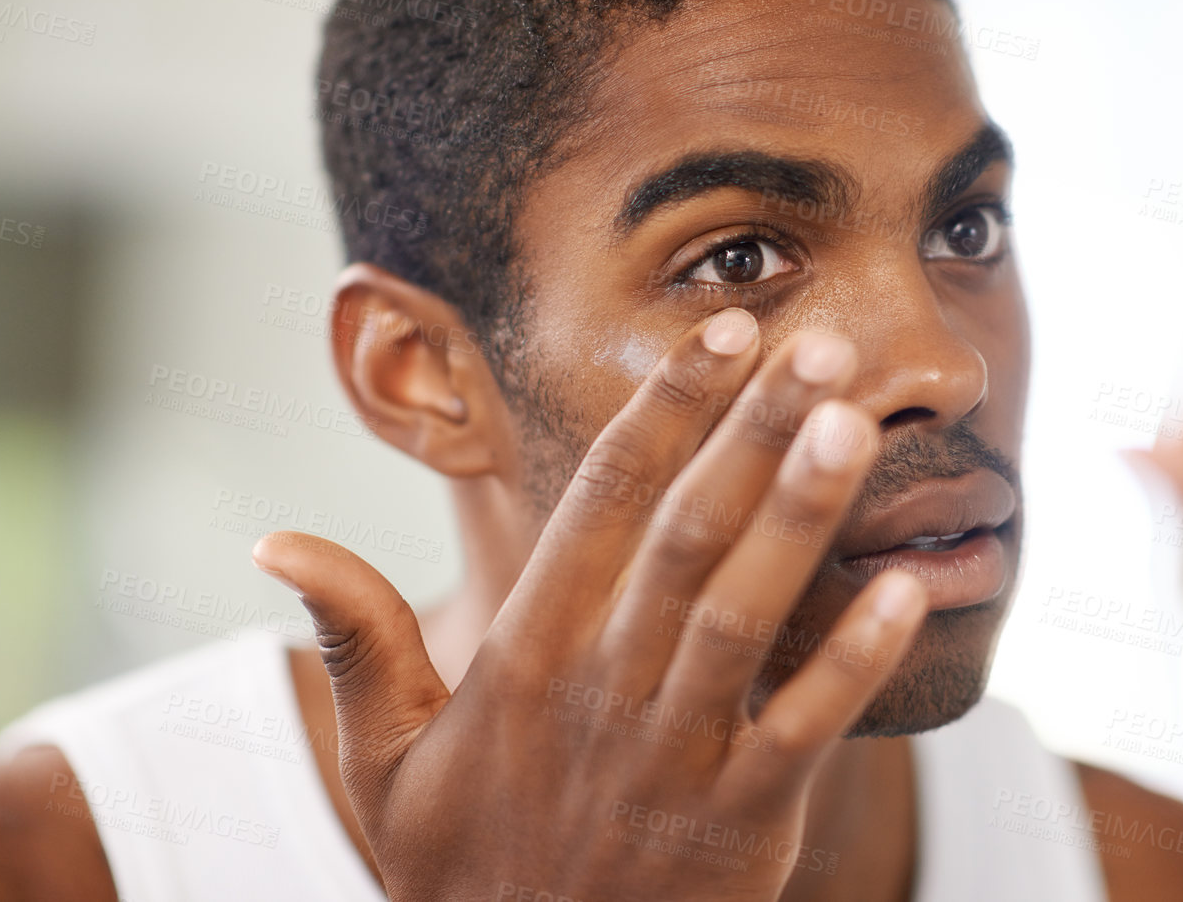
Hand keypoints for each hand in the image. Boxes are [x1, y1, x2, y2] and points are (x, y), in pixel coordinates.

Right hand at [253, 310, 927, 901]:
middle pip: (686, 536)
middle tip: (818, 344)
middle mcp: (601, 691)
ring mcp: (674, 756)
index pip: (601, 502)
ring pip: (745, 615)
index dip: (667, 410)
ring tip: (857, 426)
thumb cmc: (459, 865)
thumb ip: (355, 640)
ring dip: (803, 516)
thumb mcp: (384, 759)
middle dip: (753, 433)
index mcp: (524, 657)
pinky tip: (907, 587)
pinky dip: (855, 659)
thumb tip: (275, 542)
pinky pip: (807, 730)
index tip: (727, 334)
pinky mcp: (740, 824)